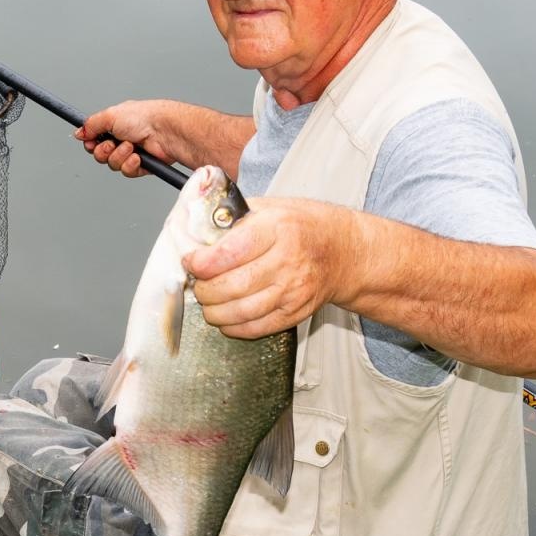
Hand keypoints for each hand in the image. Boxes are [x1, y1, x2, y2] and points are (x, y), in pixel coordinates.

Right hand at [73, 100, 185, 177]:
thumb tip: (79, 132)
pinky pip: (126, 171)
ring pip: (112, 164)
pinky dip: (130, 164)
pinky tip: (138, 156)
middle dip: (103, 151)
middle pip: (100, 154)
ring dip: (119, 156)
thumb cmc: (144, 117)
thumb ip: (91, 125)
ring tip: (130, 146)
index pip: (94, 139)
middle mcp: (122, 138)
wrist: (165, 131)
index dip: (90, 143)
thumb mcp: (110, 115)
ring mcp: (131, 153)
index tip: (90, 141)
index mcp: (114, 125)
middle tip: (112, 144)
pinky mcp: (141, 165)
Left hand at [184, 197, 359, 338]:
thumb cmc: (303, 225)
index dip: (200, 263)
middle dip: (203, 290)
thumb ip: (233, 217)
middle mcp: (287, 261)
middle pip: (231, 286)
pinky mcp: (296, 313)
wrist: (345, 251)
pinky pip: (256, 328)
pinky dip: (233, 327)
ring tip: (208, 302)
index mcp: (277, 229)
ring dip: (214, 312)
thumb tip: (194, 230)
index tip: (190, 262)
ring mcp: (293, 290)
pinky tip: (225, 318)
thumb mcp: (270, 207)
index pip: (229, 253)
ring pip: (240, 312)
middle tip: (197, 284)